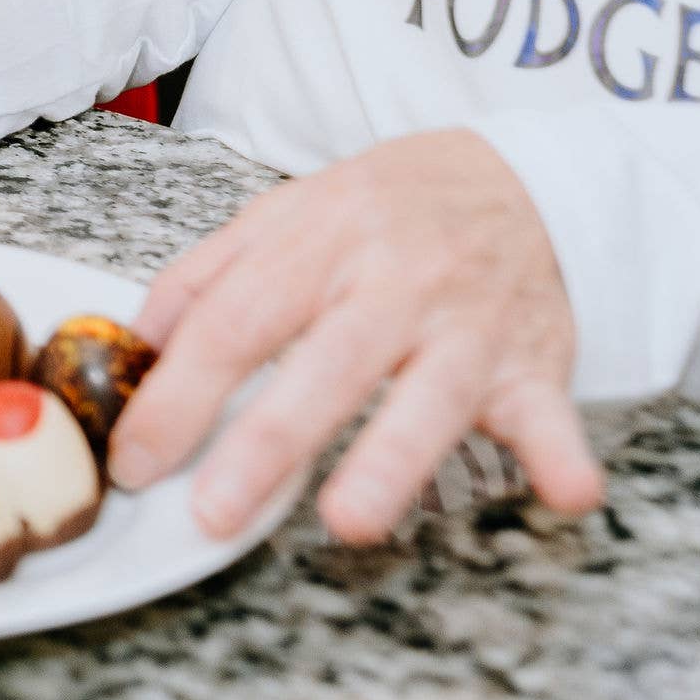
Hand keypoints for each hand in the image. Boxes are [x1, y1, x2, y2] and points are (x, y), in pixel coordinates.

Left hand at [108, 128, 606, 543]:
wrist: (518, 177)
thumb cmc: (384, 211)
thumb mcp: (284, 214)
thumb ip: (204, 276)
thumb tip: (137, 345)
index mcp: (320, 242)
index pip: (235, 321)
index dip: (179, 393)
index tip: (136, 461)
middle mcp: (396, 281)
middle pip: (326, 362)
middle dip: (268, 442)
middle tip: (214, 512)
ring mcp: (471, 324)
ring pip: (431, 395)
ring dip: (392, 460)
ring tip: (348, 521)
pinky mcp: (539, 362)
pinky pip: (554, 412)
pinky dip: (563, 455)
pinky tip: (563, 492)